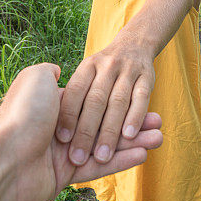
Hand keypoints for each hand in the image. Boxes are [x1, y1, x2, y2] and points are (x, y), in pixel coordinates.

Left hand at [0, 63, 161, 200]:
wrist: (4, 157)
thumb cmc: (22, 114)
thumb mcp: (34, 78)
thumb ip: (50, 73)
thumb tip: (59, 72)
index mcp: (55, 104)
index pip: (93, 100)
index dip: (117, 100)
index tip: (137, 97)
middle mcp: (61, 127)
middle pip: (106, 122)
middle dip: (133, 122)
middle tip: (158, 123)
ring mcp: (65, 152)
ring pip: (107, 144)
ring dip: (135, 141)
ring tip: (160, 137)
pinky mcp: (68, 175)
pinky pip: (101, 166)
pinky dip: (123, 158)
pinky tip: (145, 152)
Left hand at [54, 37, 155, 166]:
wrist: (136, 43)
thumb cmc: (103, 71)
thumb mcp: (84, 71)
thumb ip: (67, 87)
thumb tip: (52, 112)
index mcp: (87, 67)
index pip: (75, 91)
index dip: (69, 114)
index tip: (62, 139)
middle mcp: (106, 67)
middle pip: (96, 101)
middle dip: (87, 131)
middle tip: (79, 157)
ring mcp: (128, 71)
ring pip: (118, 103)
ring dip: (111, 131)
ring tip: (103, 155)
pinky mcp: (147, 78)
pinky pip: (141, 99)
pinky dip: (136, 117)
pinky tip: (131, 137)